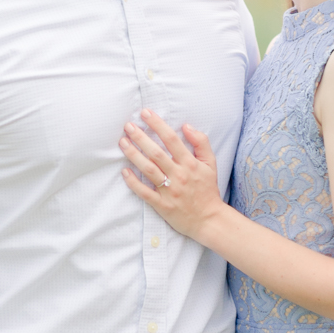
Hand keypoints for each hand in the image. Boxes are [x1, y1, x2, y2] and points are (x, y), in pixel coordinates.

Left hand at [120, 110, 223, 241]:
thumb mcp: (211, 164)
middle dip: (141, 137)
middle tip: (128, 126)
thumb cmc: (208, 189)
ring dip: (134, 155)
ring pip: (149, 170)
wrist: (209, 219)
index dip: (158, 124)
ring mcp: (169, 191)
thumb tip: (186, 126)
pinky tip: (124, 171)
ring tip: (122, 142)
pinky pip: (145, 193)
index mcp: (190, 164)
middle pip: (156, 153)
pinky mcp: (162, 205)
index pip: (172, 139)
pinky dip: (134, 182)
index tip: (145, 113)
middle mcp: (179, 175)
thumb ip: (201, 143)